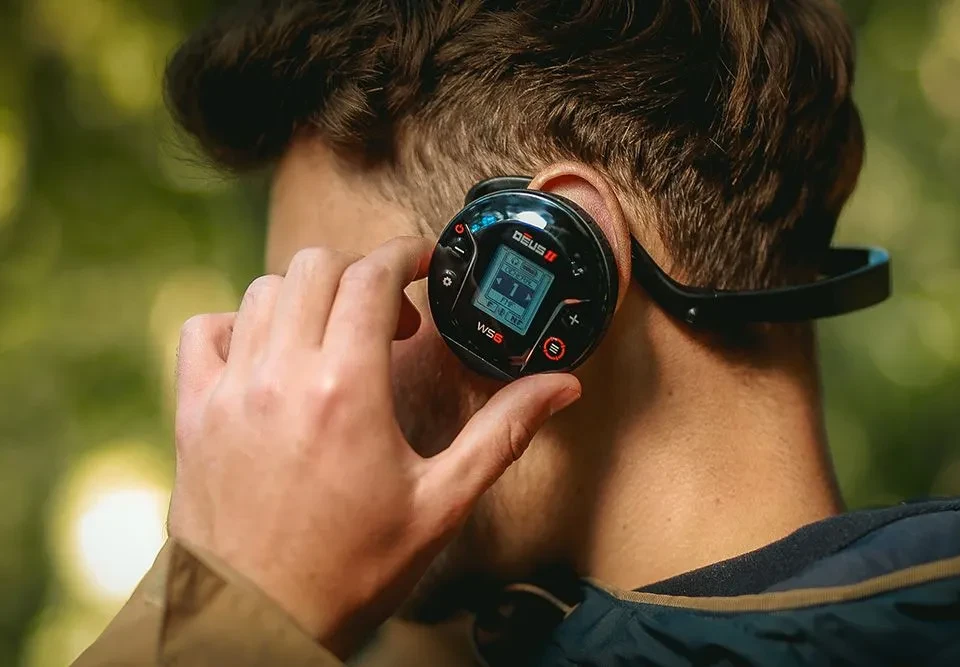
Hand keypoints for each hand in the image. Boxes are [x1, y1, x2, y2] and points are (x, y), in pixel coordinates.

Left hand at [168, 238, 580, 657]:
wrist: (257, 620)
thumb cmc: (351, 568)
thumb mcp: (442, 502)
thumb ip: (501, 433)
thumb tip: (559, 388)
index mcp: (347, 389)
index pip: (371, 275)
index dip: (404, 254)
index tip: (423, 263)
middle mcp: (281, 374)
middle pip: (316, 267)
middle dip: (361, 272)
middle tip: (390, 316)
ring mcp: (230, 389)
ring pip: (263, 290)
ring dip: (308, 296)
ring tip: (337, 337)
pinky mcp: (195, 410)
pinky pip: (206, 329)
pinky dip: (240, 323)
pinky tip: (270, 353)